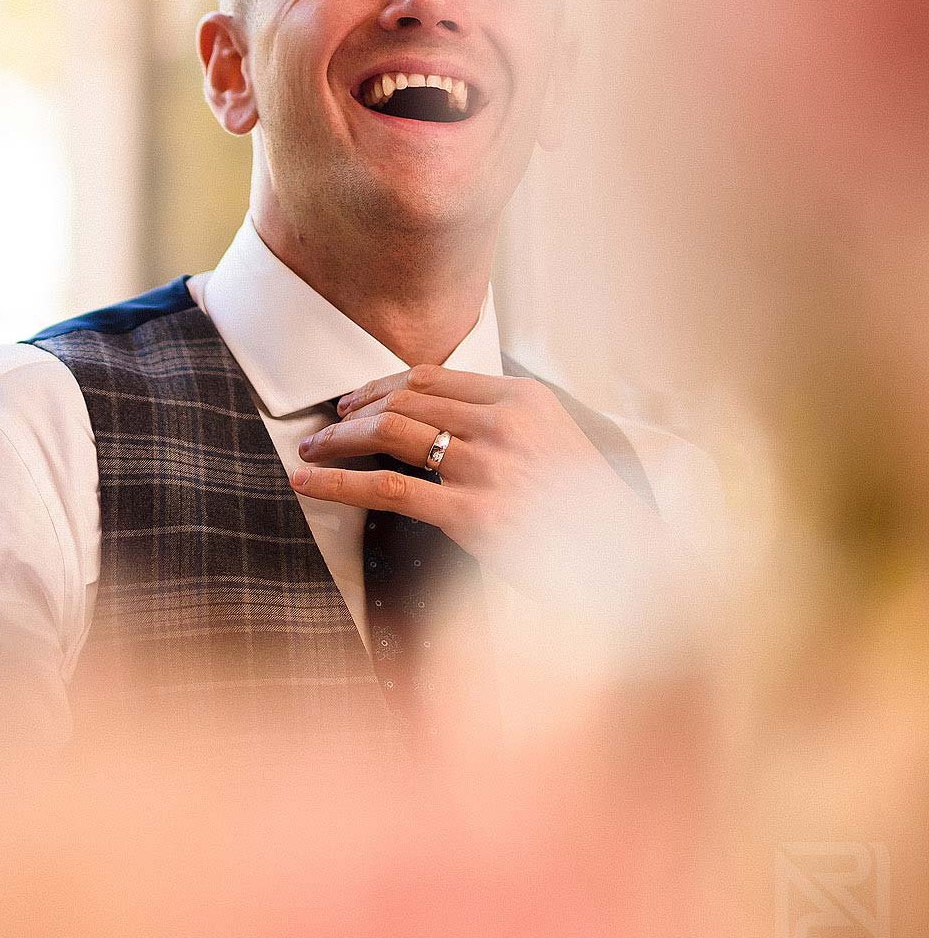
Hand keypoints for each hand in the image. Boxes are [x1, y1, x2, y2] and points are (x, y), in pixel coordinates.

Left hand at [288, 365, 661, 587]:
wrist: (627, 559)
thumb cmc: (586, 508)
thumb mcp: (554, 442)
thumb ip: (502, 425)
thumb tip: (435, 423)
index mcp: (523, 399)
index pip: (431, 378)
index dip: (381, 387)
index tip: (354, 401)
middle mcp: (503, 424)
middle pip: (403, 401)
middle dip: (352, 412)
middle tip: (324, 428)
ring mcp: (487, 467)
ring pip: (388, 434)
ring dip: (338, 441)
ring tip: (309, 452)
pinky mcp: (472, 514)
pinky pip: (387, 489)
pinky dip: (338, 482)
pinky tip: (311, 483)